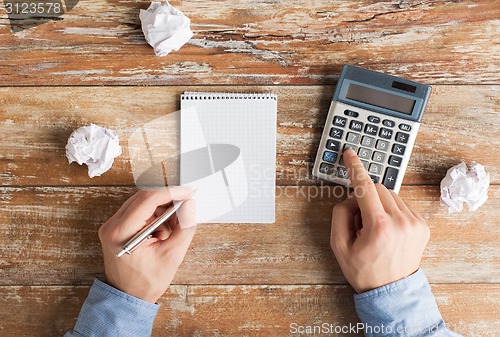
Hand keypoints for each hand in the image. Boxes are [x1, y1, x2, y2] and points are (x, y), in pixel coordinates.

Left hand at [98, 187, 195, 302]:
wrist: (128, 297)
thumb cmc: (146, 282)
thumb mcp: (172, 255)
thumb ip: (184, 227)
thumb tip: (189, 205)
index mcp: (122, 232)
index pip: (148, 200)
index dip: (171, 193)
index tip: (187, 193)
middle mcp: (112, 226)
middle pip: (143, 198)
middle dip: (167, 201)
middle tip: (185, 207)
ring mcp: (112, 226)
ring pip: (141, 203)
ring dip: (160, 210)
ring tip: (173, 227)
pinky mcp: (116, 228)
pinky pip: (137, 212)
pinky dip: (153, 216)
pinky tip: (162, 231)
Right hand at [330, 148, 429, 292]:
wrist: (391, 292)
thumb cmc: (363, 270)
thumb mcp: (339, 245)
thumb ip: (340, 214)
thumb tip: (351, 197)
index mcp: (379, 226)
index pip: (365, 187)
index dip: (355, 168)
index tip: (350, 154)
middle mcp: (401, 221)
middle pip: (378, 188)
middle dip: (365, 197)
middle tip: (359, 220)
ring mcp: (415, 223)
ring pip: (391, 195)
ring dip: (379, 203)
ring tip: (374, 228)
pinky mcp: (422, 226)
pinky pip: (402, 205)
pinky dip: (391, 210)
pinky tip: (387, 229)